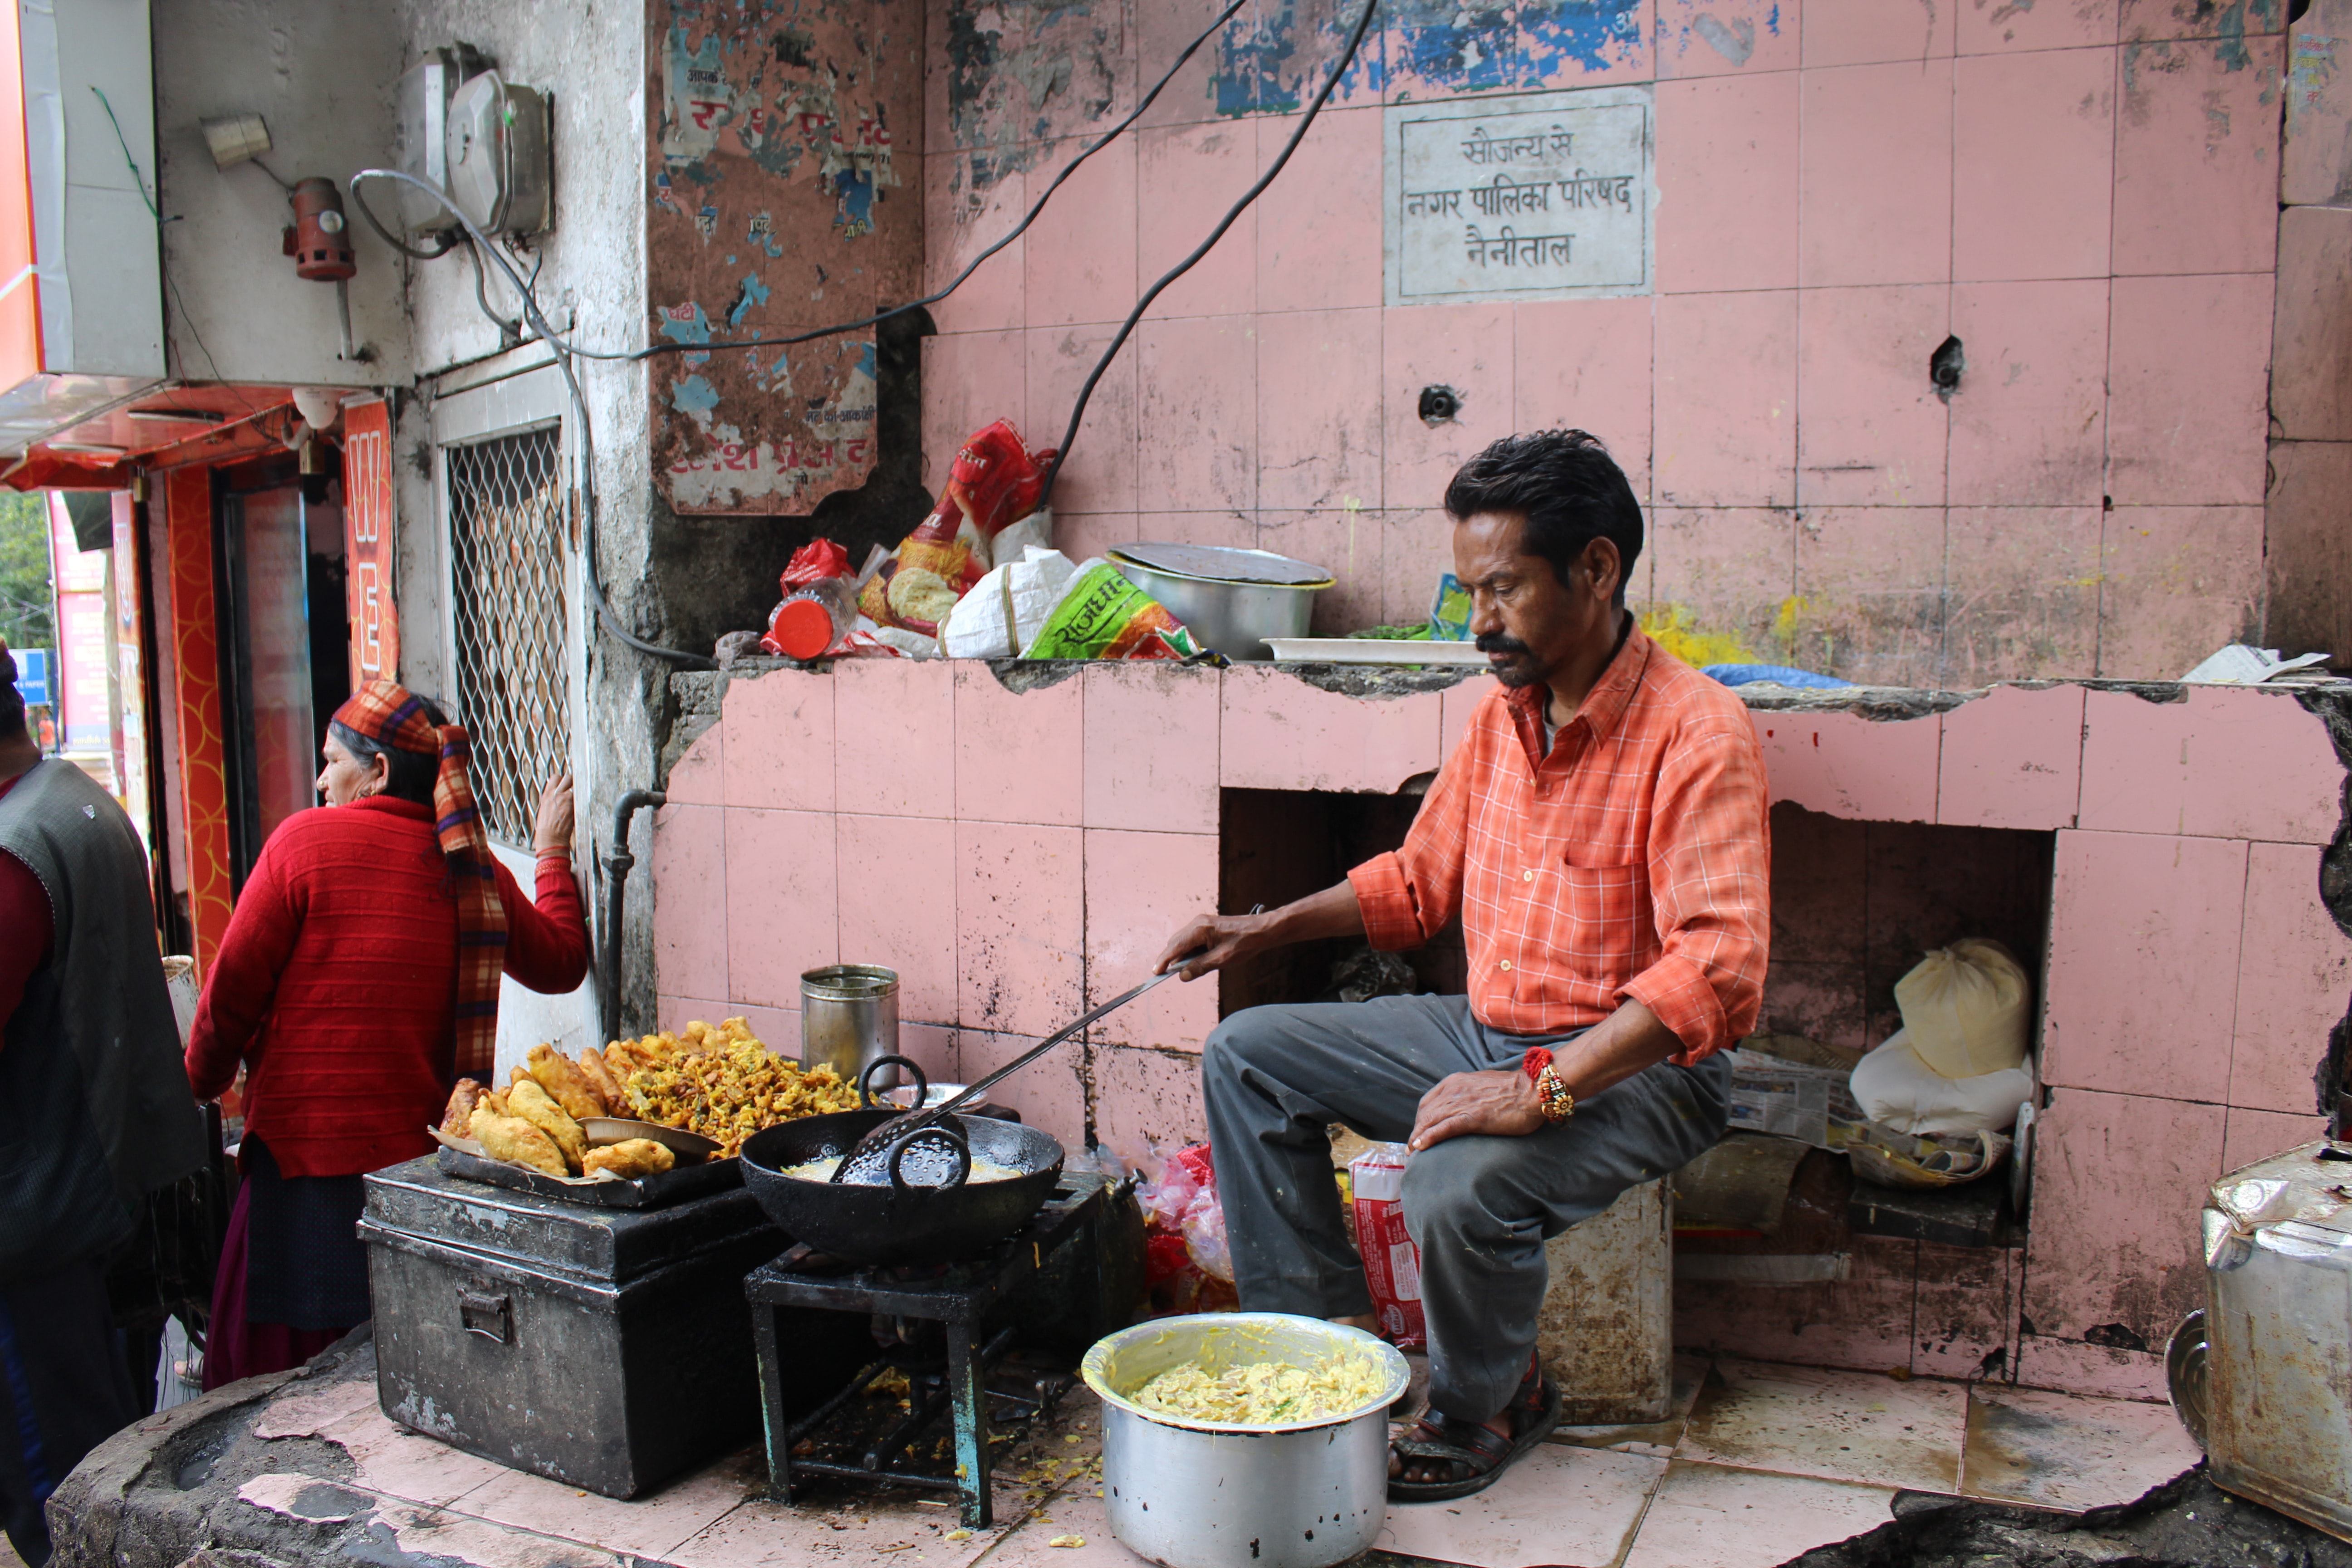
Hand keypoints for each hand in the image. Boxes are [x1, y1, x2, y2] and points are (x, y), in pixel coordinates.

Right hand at [533, 774, 574, 853]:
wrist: (551, 837)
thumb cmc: (547, 826)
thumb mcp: (545, 807)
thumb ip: (552, 797)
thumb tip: (559, 791)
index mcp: (547, 794)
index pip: (555, 777)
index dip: (561, 779)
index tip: (564, 783)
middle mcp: (557, 794)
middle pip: (568, 777)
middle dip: (572, 781)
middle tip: (574, 787)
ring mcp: (567, 800)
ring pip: (577, 787)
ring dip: (578, 791)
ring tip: (578, 798)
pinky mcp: (575, 806)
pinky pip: (582, 798)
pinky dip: (582, 801)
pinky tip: (581, 806)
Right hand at [1154, 911, 1269, 979]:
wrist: (1262, 931)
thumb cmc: (1245, 943)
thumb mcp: (1221, 959)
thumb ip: (1200, 967)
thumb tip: (1181, 976)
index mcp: (1200, 929)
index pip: (1174, 947)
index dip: (1163, 961)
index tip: (1156, 973)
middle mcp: (1197, 923)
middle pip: (1175, 943)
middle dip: (1172, 960)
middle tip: (1172, 976)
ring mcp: (1202, 924)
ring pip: (1182, 942)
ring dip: (1182, 956)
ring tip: (1188, 970)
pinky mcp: (1206, 927)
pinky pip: (1191, 940)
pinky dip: (1190, 952)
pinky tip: (1197, 961)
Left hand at [1407, 1066, 1543, 1150]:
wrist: (1533, 1090)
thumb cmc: (1515, 1090)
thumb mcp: (1484, 1085)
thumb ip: (1470, 1093)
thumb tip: (1466, 1105)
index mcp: (1456, 1081)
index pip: (1429, 1101)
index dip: (1421, 1118)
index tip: (1419, 1131)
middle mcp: (1454, 1090)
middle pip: (1425, 1113)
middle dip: (1416, 1130)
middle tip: (1411, 1148)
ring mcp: (1462, 1103)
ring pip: (1430, 1121)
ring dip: (1417, 1137)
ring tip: (1411, 1153)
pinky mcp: (1472, 1118)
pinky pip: (1444, 1129)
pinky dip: (1429, 1138)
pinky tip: (1420, 1147)